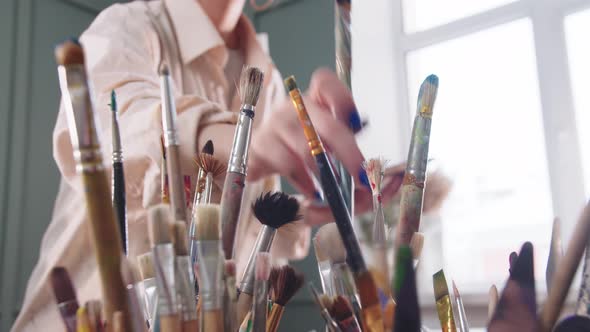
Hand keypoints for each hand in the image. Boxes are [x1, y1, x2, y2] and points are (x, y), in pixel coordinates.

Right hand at [248, 68, 402, 224]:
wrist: (259, 156)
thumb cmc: (297, 147)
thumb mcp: (323, 143)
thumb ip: (349, 154)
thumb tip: (380, 181)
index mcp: (312, 100)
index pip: (325, 82)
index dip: (344, 100)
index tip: (357, 124)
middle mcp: (292, 108)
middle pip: (328, 126)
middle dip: (350, 156)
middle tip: (363, 178)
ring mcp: (273, 126)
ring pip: (308, 151)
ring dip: (327, 175)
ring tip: (336, 191)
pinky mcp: (260, 149)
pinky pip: (288, 168)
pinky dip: (305, 184)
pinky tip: (312, 192)